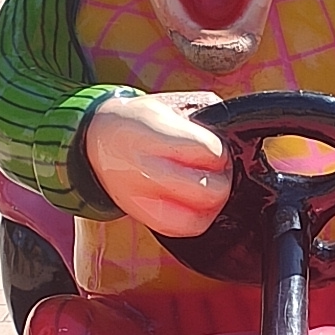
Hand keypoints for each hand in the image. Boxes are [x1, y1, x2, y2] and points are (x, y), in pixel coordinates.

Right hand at [86, 92, 231, 236]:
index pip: (211, 152)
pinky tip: (195, 201)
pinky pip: (187, 229)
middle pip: (211, 190)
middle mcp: (146, 170)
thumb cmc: (141, 122)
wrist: (98, 144)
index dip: (221, 150)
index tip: (215, 146)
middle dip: (223, 177)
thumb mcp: (171, 105)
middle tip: (215, 167)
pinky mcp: (147, 220)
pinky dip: (199, 217)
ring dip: (213, 201)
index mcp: (154, 135)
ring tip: (205, 183)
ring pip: (203, 217)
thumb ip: (206, 117)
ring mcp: (144, 200)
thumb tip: (236, 136)